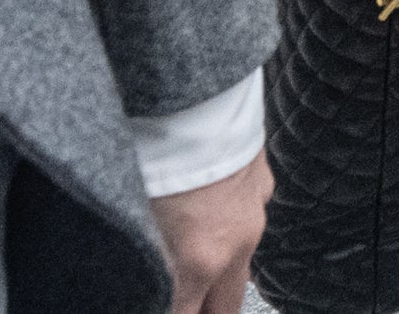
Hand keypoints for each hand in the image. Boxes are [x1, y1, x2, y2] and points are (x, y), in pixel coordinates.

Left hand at [151, 152, 268, 313]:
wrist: (198, 105)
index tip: (164, 309)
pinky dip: (232, 230)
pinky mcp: (262, 184)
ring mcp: (255, 213)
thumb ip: (145, 263)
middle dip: (208, 313)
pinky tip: (213, 220)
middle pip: (227, 306)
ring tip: (198, 283)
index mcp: (201, 261)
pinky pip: (249, 218)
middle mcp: (237, 244)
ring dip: (220, 279)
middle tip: (190, 311)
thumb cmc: (158, 162)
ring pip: (242, 264)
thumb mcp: (136, 222)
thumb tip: (143, 283)